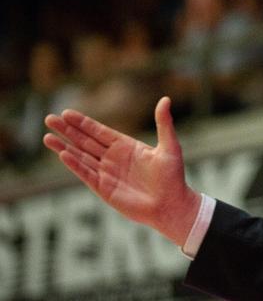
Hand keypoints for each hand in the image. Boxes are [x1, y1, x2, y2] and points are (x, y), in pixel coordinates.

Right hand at [43, 96, 200, 246]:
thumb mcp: (170, 146)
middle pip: (85, 141)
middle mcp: (113, 158)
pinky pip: (86, 174)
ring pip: (81, 156)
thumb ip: (164, 123)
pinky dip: (74, 164)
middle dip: (67, 130)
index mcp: (127, 146)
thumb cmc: (173, 176)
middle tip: (49, 118)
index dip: (83, 122)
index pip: (99, 131)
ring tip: (47, 136)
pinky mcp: (104, 188)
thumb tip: (165, 99)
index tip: (67, 112)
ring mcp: (107, 173)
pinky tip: (62, 154)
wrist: (171, 205)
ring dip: (64, 146)